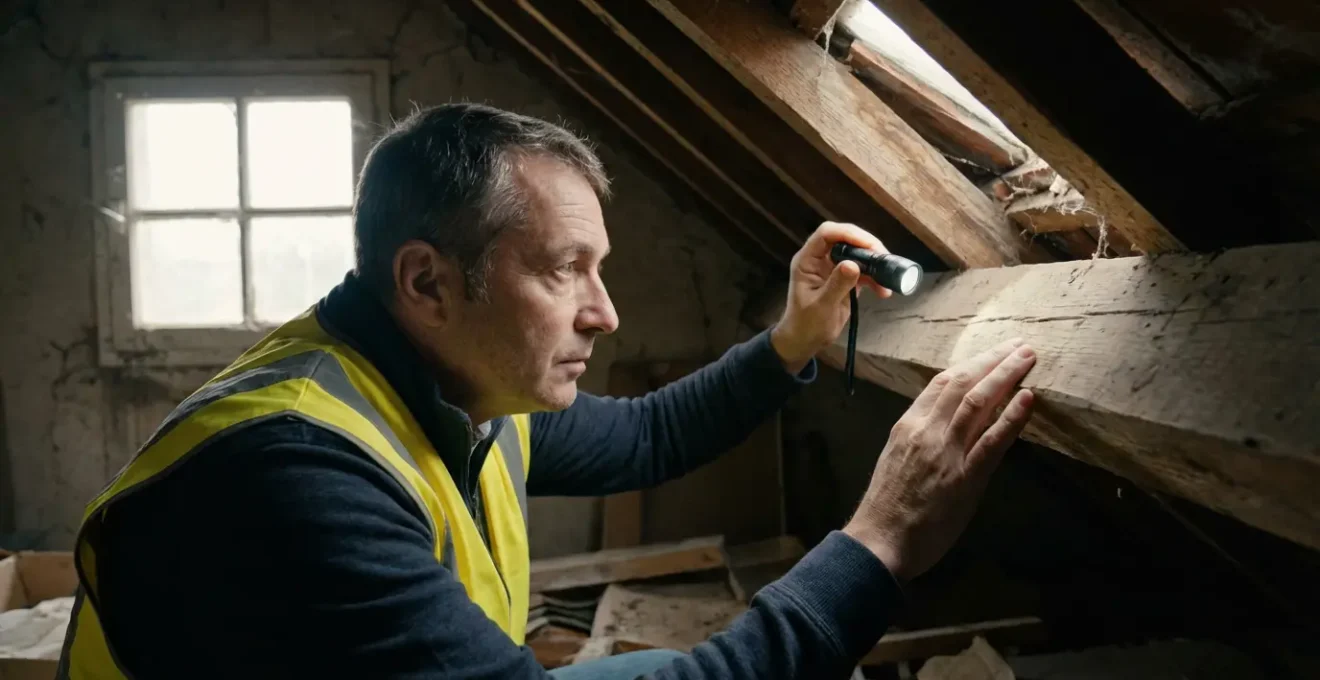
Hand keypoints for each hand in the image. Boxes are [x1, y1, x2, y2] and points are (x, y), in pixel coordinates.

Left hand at [770, 222, 891, 372]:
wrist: (805, 341)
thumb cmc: (806, 325)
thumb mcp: (821, 306)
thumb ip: (837, 285)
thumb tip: (853, 265)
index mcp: (807, 260)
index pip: (827, 234)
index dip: (848, 234)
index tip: (869, 245)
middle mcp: (820, 259)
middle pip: (846, 239)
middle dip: (867, 246)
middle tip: (884, 259)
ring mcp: (833, 268)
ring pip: (858, 254)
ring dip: (875, 264)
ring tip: (888, 278)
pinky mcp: (845, 279)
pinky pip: (863, 271)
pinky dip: (875, 279)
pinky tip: (884, 291)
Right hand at [843, 338, 1036, 581]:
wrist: (879, 539)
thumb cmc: (886, 507)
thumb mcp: (896, 459)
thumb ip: (920, 439)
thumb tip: (945, 426)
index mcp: (908, 425)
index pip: (941, 383)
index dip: (970, 364)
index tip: (990, 353)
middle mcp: (926, 430)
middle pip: (962, 383)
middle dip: (992, 360)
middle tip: (1018, 345)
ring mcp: (946, 451)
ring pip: (978, 401)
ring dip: (1006, 375)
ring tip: (1027, 357)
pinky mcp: (965, 476)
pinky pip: (992, 440)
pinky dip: (1012, 416)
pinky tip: (1028, 398)